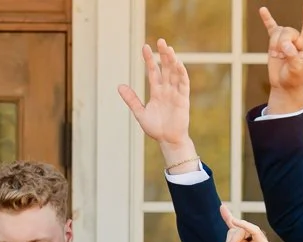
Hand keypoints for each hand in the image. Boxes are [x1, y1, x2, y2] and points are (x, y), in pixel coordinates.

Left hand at [118, 40, 195, 164]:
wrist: (167, 140)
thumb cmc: (155, 128)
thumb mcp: (139, 112)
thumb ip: (131, 99)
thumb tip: (119, 86)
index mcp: (156, 91)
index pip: (152, 71)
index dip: (149, 59)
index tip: (144, 47)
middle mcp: (166, 89)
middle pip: (165, 68)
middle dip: (163, 55)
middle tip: (160, 41)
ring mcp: (175, 92)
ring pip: (174, 73)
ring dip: (172, 61)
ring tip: (168, 48)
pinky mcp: (183, 99)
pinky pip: (183, 83)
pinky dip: (181, 73)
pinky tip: (178, 64)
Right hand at [260, 2, 302, 107]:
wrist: (284, 84)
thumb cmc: (294, 77)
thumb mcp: (296, 68)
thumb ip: (292, 55)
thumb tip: (284, 46)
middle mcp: (297, 38)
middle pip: (288, 31)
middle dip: (283, 42)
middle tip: (282, 54)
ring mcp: (285, 39)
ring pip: (278, 32)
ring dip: (276, 44)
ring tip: (278, 54)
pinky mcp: (275, 42)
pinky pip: (271, 28)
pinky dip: (266, 19)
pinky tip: (262, 10)